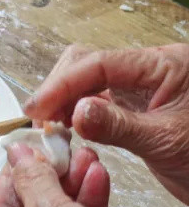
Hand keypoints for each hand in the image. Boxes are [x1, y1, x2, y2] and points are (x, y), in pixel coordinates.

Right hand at [25, 44, 188, 204]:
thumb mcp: (167, 144)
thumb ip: (120, 126)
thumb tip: (74, 112)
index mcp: (166, 65)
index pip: (101, 63)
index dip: (64, 84)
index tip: (38, 108)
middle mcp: (151, 69)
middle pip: (89, 62)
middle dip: (61, 88)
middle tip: (40, 120)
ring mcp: (143, 88)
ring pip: (89, 79)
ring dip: (65, 100)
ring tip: (51, 127)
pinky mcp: (137, 107)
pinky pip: (98, 100)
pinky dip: (78, 112)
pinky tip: (68, 130)